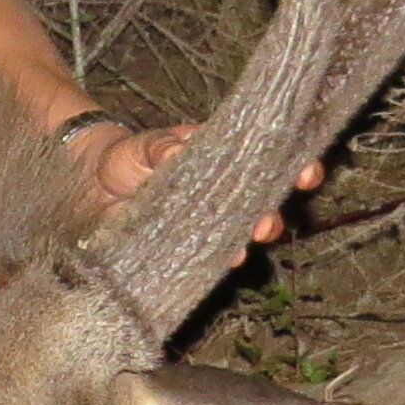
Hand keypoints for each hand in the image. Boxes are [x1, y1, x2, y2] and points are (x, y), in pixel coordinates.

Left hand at [93, 121, 323, 254]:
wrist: (96, 181)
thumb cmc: (131, 154)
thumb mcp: (147, 144)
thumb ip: (163, 147)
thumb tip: (178, 152)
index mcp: (226, 159)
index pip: (270, 162)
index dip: (295, 167)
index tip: (308, 171)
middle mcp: (226, 193)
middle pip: (263, 206)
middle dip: (272, 215)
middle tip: (268, 222)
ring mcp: (208, 221)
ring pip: (241, 234)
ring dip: (248, 241)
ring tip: (247, 244)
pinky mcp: (188, 245)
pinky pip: (211, 255)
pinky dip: (221, 258)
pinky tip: (227, 261)